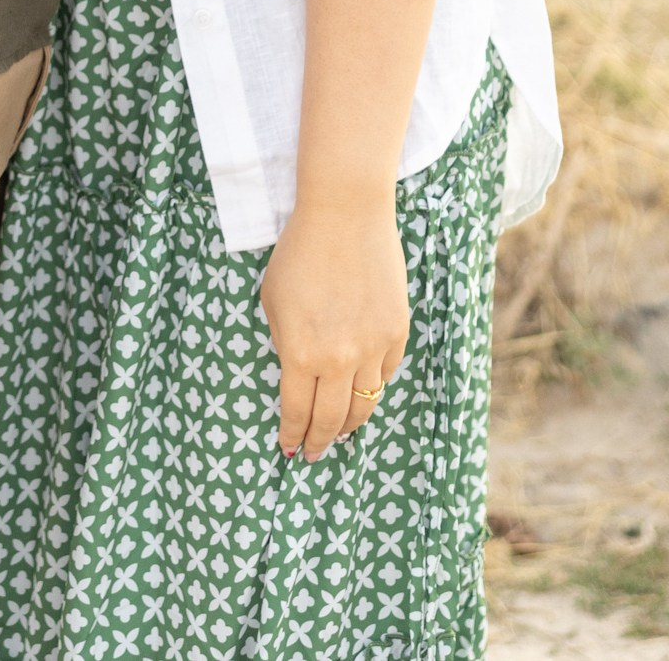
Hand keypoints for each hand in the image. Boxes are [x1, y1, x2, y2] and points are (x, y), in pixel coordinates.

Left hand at [258, 196, 409, 460]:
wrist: (345, 215)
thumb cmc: (299, 253)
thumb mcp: (273, 301)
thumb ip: (284, 342)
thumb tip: (295, 372)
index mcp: (301, 354)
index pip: (296, 413)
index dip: (292, 436)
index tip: (289, 449)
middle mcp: (338, 360)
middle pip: (331, 420)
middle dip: (320, 442)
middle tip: (314, 454)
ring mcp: (372, 347)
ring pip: (364, 404)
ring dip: (350, 423)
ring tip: (341, 431)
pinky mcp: (396, 332)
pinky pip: (385, 374)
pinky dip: (372, 386)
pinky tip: (363, 390)